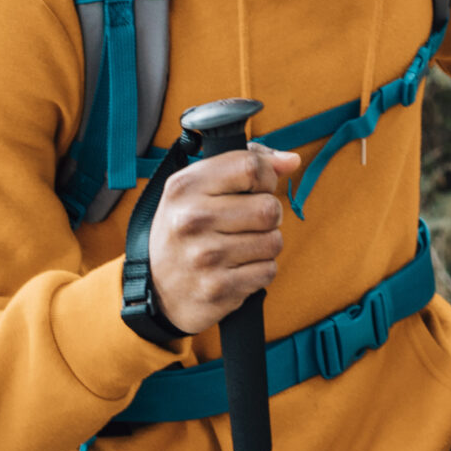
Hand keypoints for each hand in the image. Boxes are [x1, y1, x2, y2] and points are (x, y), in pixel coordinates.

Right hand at [147, 147, 301, 335]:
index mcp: (185, 187)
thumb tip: (291, 160)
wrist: (158, 289)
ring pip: (274, 241)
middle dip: (269, 214)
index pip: (251, 167)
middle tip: (249, 222)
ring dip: (266, 244)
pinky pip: (268, 271)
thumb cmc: (186, 230)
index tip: (258, 187)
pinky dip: (260, 270)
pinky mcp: (218, 288)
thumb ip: (244, 164)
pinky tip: (237, 268)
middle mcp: (191, 220)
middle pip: (269, 208)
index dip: (266, 176)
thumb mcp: (198, 188)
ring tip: (241, 246)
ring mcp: (204, 257)